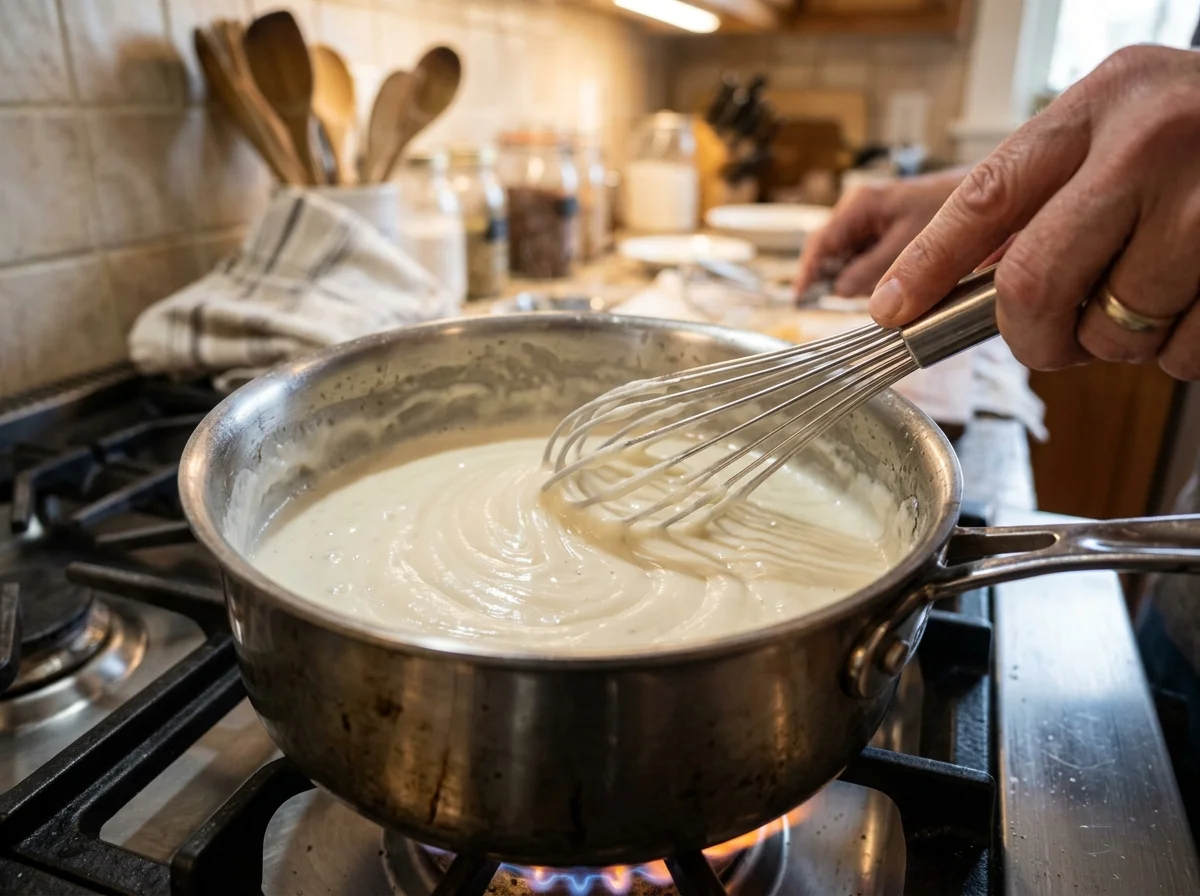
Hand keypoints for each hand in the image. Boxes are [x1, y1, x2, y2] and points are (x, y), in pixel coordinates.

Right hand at [794, 170, 963, 297]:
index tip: (800, 300)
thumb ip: (872, 268)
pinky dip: (873, 275)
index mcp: (860, 205)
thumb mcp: (908, 241)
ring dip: (859, 279)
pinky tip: (890, 281)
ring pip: (848, 259)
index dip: (808, 274)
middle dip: (839, 279)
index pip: (819, 243)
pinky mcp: (884, 231)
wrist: (984, 191)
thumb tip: (840, 291)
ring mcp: (871, 221)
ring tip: (882, 285)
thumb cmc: (952, 203)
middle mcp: (859, 210)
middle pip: (831, 253)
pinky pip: (867, 258)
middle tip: (858, 298)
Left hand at [869, 45, 1199, 378]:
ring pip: (1114, 330)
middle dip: (1029, 335)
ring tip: (1147, 296)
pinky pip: (1181, 354)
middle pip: (1035, 283)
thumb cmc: (1199, 138)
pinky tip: (1192, 303)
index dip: (927, 265)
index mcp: (1101, 104)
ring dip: (1115, 342)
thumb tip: (952, 292)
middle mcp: (1154, 141)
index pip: (986, 196)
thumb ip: (1047, 195)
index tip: (891, 311)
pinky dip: (1174, 354)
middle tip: (1047, 337)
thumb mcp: (1118, 130)